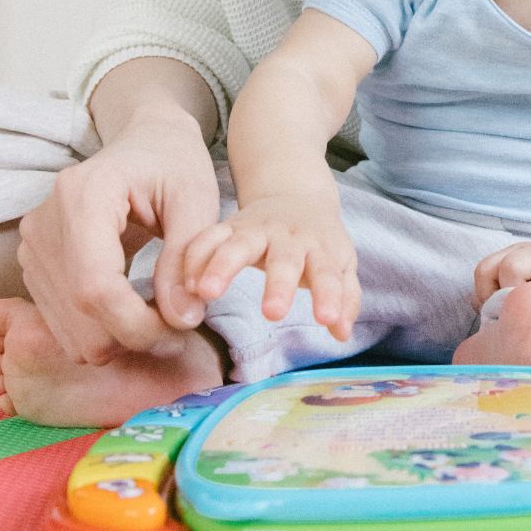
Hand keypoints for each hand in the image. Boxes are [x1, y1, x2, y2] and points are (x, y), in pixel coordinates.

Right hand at [17, 110, 219, 364]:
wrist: (145, 141)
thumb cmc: (175, 163)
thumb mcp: (197, 199)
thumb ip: (188, 257)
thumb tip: (181, 319)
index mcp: (84, 195)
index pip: (96, 287)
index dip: (137, 325)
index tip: (181, 332)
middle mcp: (44, 222)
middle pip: (78, 314)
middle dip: (133, 336)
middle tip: (180, 324)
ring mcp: (32, 245)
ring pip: (68, 328)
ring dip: (118, 337)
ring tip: (162, 313)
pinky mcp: (33, 263)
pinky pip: (63, 321)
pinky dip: (101, 330)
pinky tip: (136, 308)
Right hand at [182, 197, 359, 341]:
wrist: (295, 196)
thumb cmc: (318, 242)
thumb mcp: (341, 264)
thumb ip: (345, 297)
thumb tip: (342, 333)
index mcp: (319, 247)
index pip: (328, 273)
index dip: (329, 296)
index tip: (328, 320)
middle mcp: (288, 237)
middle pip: (284, 259)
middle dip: (279, 285)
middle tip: (273, 313)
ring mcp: (256, 229)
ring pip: (238, 244)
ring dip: (222, 266)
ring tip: (208, 292)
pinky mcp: (228, 226)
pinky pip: (207, 237)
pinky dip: (194, 257)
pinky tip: (185, 283)